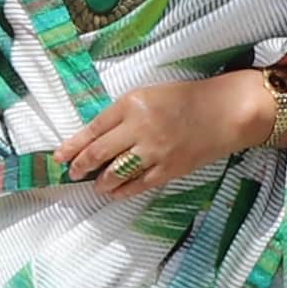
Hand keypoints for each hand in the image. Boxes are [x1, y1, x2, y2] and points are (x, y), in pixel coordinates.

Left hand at [50, 70, 284, 198]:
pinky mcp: (169, 169)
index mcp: (132, 104)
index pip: (93, 129)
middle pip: (99, 153)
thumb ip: (124, 113)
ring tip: (95, 184)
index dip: (73, 146)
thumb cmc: (188, 98)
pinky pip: (138, 184)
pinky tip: (115, 192)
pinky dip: (122, 190)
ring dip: (100, 181)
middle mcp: (140, 128)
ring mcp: (154, 151)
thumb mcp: (150, 95)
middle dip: (81, 166)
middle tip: (73, 172)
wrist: (226, 111)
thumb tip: (98, 136)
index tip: (60, 155)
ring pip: (115, 172)